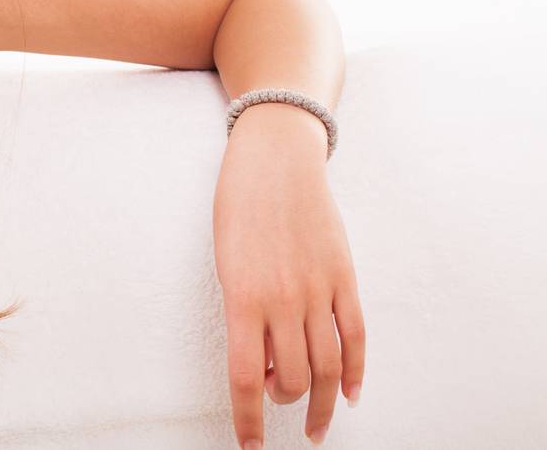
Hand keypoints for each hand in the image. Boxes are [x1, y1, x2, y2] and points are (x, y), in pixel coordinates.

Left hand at [213, 104, 365, 448]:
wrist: (274, 159)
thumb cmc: (237, 205)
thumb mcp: (223, 260)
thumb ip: (242, 310)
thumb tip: (260, 358)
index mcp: (242, 296)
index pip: (245, 377)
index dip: (246, 419)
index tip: (247, 444)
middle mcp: (283, 299)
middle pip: (291, 378)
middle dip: (282, 403)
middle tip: (275, 406)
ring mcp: (318, 289)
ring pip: (328, 367)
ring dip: (321, 403)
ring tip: (314, 423)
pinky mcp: (345, 278)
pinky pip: (356, 337)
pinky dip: (355, 372)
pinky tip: (349, 393)